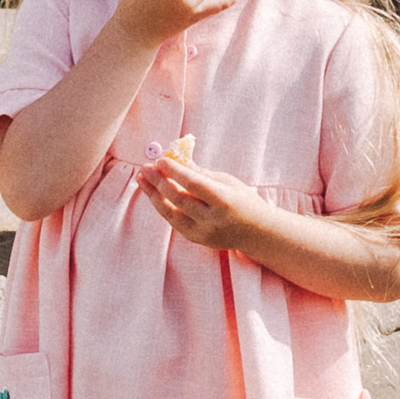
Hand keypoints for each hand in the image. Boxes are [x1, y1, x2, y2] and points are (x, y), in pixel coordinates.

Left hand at [137, 158, 267, 252]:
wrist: (257, 231)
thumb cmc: (243, 200)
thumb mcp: (227, 182)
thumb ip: (201, 173)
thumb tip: (177, 159)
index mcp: (224, 200)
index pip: (194, 184)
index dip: (175, 172)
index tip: (161, 160)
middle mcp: (212, 219)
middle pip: (179, 199)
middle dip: (160, 182)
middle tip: (146, 167)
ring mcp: (203, 232)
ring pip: (171, 213)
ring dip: (154, 195)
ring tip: (143, 180)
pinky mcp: (196, 239)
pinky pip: (174, 222)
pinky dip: (162, 207)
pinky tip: (154, 194)